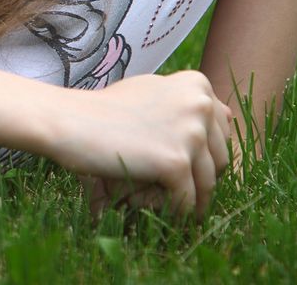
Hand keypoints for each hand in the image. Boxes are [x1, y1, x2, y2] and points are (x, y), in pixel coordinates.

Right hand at [46, 70, 232, 218]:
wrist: (67, 121)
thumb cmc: (105, 110)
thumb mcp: (153, 93)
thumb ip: (188, 104)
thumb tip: (228, 115)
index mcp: (197, 85)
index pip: (222, 134)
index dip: (198, 153)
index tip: (168, 158)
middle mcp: (200, 104)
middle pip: (219, 161)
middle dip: (196, 178)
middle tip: (159, 183)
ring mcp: (191, 133)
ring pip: (208, 185)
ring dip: (184, 199)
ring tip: (153, 197)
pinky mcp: (176, 162)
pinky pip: (187, 202)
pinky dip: (170, 211)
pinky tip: (144, 202)